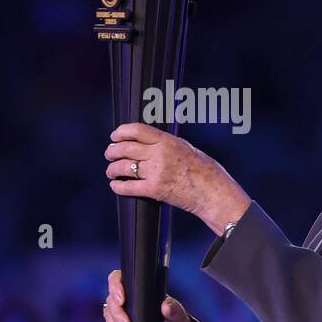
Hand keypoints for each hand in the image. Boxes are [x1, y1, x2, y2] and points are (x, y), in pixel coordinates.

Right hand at [102, 269, 191, 321]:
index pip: (117, 278)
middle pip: (112, 300)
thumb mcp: (176, 312)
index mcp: (136, 286)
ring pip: (109, 315)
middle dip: (117, 314)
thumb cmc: (172, 317)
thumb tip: (166, 306)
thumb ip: (172, 308)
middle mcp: (125, 296)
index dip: (115, 286)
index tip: (121, 300)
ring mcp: (120, 311)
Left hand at [104, 122, 249, 235]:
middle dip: (112, 151)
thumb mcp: (184, 147)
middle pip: (125, 148)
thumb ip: (165, 143)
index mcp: (167, 141)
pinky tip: (116, 185)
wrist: (212, 191)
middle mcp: (159, 154)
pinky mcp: (154, 190)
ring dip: (112, 169)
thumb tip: (146, 141)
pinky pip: (129, 187)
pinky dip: (118, 186)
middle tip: (109, 154)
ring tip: (111, 171)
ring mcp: (156, 172)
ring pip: (123, 167)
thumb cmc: (203, 169)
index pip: (137, 130)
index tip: (114, 136)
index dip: (121, 132)